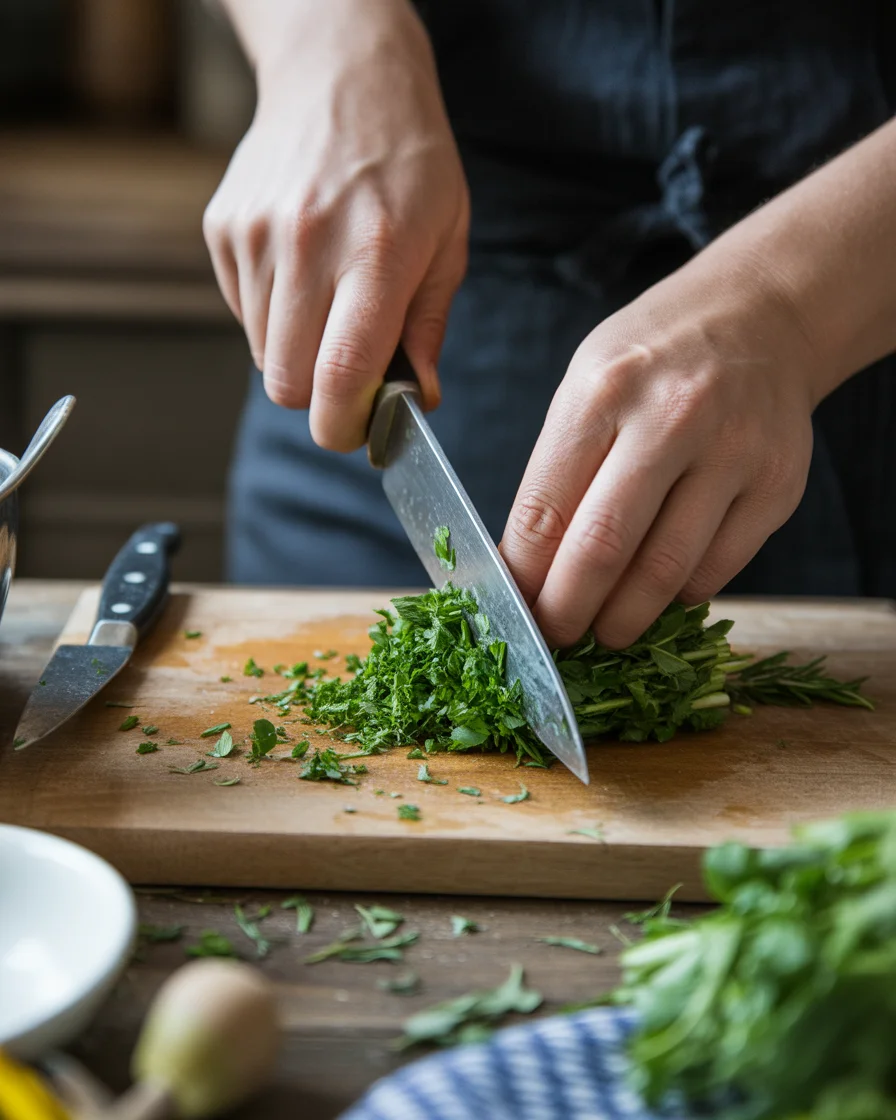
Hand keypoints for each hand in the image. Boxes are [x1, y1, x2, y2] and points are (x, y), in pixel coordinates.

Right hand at [203, 0, 468, 449]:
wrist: (341, 75)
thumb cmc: (409, 163)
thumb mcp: (448, 240)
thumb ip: (427, 327)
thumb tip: (420, 399)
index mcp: (376, 254)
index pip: (340, 375)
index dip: (342, 425)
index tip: (354, 433)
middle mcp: (308, 245)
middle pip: (285, 381)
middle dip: (315, 396)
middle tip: (345, 374)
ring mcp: (256, 236)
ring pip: (262, 352)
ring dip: (295, 351)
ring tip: (329, 299)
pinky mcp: (223, 229)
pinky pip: (241, 312)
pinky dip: (271, 314)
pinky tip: (301, 270)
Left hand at [501, 251, 826, 649]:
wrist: (761, 317)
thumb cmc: (653, 359)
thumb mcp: (586, 387)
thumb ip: (558, 472)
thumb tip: (527, 569)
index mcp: (602, 393)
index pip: (545, 510)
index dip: (522, 577)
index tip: (513, 609)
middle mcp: (670, 419)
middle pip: (602, 548)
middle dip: (567, 611)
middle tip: (555, 638)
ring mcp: (732, 454)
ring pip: (664, 572)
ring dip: (624, 619)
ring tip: (604, 632)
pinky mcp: (777, 487)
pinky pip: (716, 569)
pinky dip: (679, 594)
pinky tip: (659, 591)